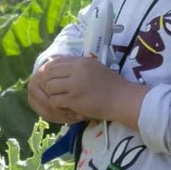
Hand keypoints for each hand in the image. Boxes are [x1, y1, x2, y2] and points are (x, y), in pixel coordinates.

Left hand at [31, 55, 145, 130]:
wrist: (121, 99)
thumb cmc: (111, 84)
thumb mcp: (95, 67)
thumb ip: (78, 66)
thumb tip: (61, 68)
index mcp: (81, 61)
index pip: (55, 62)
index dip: (50, 71)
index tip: (53, 79)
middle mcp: (76, 70)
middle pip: (49, 73)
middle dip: (49, 83)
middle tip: (56, 91)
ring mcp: (74, 85)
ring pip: (50, 87)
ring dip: (53, 95)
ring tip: (62, 100)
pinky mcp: (74, 100)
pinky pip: (55, 101)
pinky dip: (58, 106)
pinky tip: (67, 108)